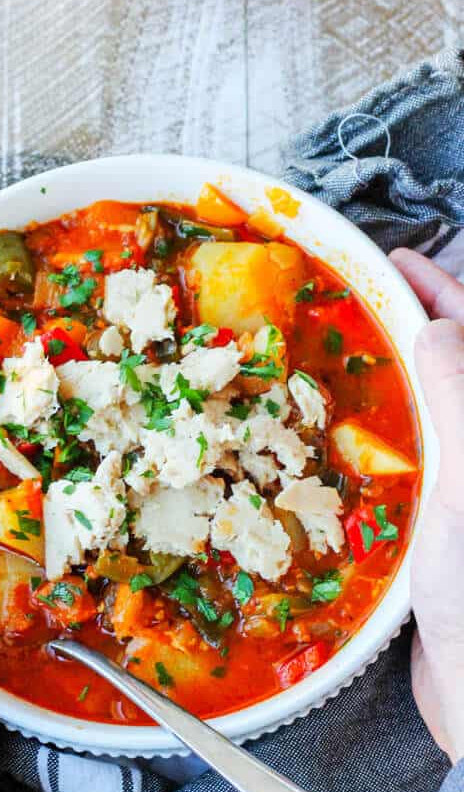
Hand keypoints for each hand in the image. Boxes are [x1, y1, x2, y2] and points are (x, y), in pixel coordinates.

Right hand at [391, 248, 463, 763]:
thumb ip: (461, 397)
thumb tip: (436, 324)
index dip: (442, 290)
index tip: (394, 258)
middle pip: (454, 369)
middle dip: (411, 326)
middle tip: (358, 297)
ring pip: (430, 413)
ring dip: (390, 376)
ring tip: (340, 350)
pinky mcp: (445, 533)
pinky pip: (411, 465)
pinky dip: (378, 437)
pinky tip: (344, 433)